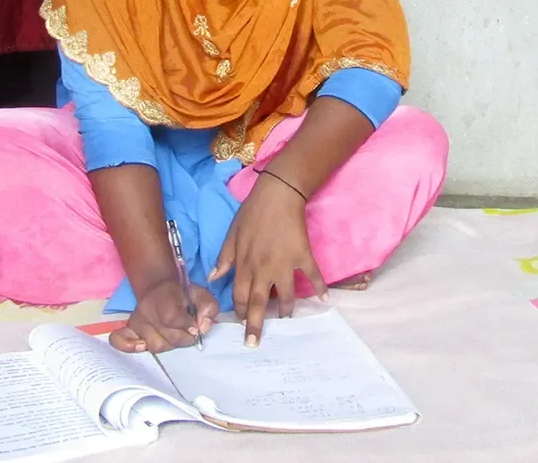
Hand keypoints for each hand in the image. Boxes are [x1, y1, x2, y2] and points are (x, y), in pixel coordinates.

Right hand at [110, 278, 217, 353]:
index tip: (195, 326)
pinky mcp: (130, 329)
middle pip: (166, 337)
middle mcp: (147, 310)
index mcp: (165, 298)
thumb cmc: (181, 294)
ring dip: (168, 344)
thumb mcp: (201, 294)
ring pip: (154, 345)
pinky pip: (121, 340)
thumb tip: (202, 327)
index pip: (171, 318)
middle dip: (183, 338)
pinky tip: (140, 346)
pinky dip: (129, 346)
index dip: (187, 326)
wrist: (158, 286)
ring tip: (173, 335)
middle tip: (188, 332)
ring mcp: (137, 321)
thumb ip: (209, 308)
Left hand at [210, 171, 327, 346]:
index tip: (240, 324)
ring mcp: (285, 264)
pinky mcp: (303, 255)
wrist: (278, 193)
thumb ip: (224, 257)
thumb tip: (213, 277)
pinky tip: (324, 299)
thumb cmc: (253, 212)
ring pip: (285, 295)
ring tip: (286, 320)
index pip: (239, 295)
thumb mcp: (232, 233)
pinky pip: (312, 276)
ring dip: (286, 310)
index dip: (239, 311)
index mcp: (245, 263)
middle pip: (259, 303)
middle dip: (256, 325)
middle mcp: (263, 268)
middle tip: (254, 343)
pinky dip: (319, 288)